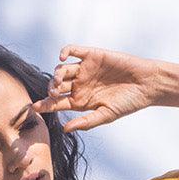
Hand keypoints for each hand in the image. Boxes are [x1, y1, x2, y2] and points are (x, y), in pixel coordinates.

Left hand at [34, 45, 158, 132]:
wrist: (145, 85)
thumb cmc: (128, 103)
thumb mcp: (106, 115)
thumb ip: (86, 122)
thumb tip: (66, 129)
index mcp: (81, 101)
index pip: (58, 104)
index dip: (45, 105)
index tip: (34, 108)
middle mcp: (80, 85)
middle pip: (57, 86)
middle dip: (51, 89)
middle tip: (53, 94)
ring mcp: (85, 69)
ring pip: (62, 70)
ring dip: (57, 75)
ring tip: (59, 82)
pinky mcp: (92, 55)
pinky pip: (73, 50)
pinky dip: (65, 52)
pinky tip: (63, 59)